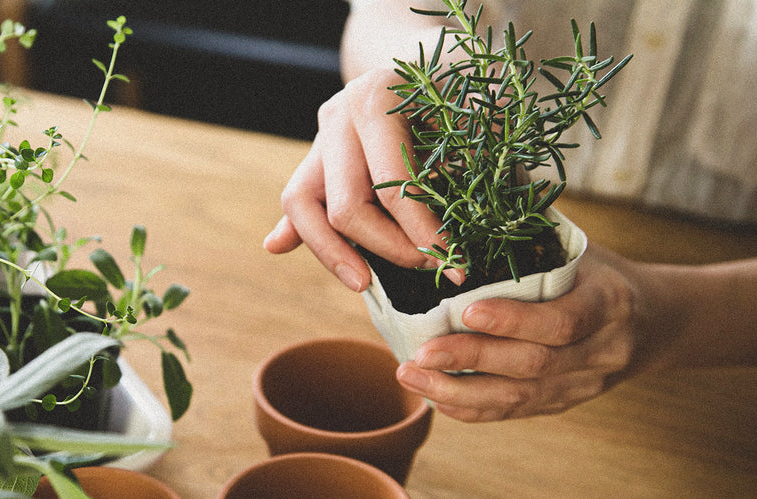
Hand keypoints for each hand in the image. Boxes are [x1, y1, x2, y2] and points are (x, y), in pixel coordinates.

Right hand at [264, 69, 463, 290]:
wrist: (424, 55)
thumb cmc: (457, 86)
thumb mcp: (474, 109)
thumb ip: (475, 156)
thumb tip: (479, 216)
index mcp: (375, 101)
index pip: (392, 188)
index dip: (422, 234)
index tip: (453, 264)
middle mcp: (338, 117)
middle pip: (345, 206)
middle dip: (388, 248)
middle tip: (428, 267)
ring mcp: (320, 136)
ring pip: (302, 205)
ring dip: (330, 252)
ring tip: (363, 284)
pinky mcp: (315, 156)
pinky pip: (297, 200)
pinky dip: (292, 227)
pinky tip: (277, 247)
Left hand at [394, 244, 669, 421]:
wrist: (654, 323)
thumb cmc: (599, 273)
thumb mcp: (580, 248)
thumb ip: (533, 231)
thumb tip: (473, 193)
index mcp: (610, 303)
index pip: (564, 320)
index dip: (515, 320)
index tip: (466, 311)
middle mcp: (601, 351)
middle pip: (534, 364)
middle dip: (471, 359)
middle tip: (420, 352)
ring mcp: (583, 384)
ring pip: (519, 398)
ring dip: (458, 391)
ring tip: (411, 376)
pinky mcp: (563, 404)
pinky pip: (514, 412)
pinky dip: (471, 407)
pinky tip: (433, 396)